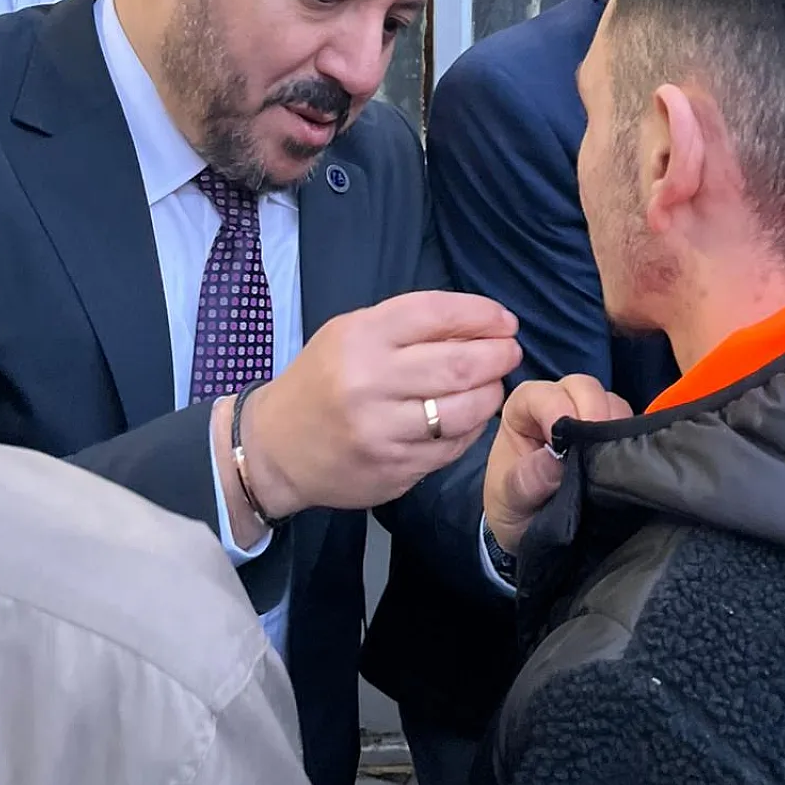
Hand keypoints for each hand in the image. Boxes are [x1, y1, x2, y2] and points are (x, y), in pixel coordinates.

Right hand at [220, 293, 519, 535]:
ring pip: (463, 410)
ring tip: (492, 384)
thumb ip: (408, 327)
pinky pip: (452, 446)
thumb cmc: (322, 381)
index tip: (504, 321)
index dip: (481, 315)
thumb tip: (481, 323)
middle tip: (510, 352)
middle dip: (498, 355)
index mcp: (358, 338)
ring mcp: (381, 431)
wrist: (274, 449)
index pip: (435, 314)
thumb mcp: (350, 336)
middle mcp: (368, 383)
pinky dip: (471, 428)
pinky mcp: (393, 470)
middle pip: (458, 365)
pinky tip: (469, 417)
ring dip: (491, 393)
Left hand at [483, 376, 631, 553]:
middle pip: (584, 388)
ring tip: (610, 462)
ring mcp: (590, 418)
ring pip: (612, 404)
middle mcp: (558, 405)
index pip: (544, 394)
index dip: (558, 410)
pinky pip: (631, 425)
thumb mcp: (509, 499)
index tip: (567, 443)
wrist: (531, 531)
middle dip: (594, 412)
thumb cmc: (512, 506)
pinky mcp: (614, 436)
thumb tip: (555, 461)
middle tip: (598, 449)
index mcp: (523, 410)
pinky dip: (631, 441)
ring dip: (616, 428)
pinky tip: (624, 465)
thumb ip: (526, 481)